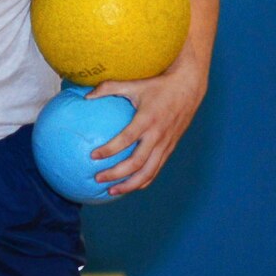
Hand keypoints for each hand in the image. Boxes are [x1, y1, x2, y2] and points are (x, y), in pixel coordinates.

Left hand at [87, 58, 206, 195]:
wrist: (189, 88)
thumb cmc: (159, 85)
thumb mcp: (134, 84)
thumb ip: (109, 88)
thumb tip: (86, 96)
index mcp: (147, 120)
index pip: (126, 139)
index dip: (110, 150)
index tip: (93, 156)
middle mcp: (157, 135)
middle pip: (136, 163)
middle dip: (116, 174)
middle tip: (98, 178)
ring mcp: (165, 144)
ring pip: (148, 172)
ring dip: (129, 184)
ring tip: (112, 191)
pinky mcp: (170, 149)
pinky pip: (156, 169)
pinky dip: (142, 181)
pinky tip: (129, 186)